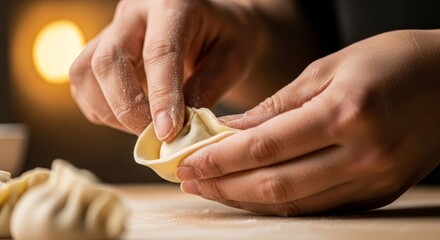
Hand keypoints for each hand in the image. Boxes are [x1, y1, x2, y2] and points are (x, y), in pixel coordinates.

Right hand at [69, 0, 265, 138]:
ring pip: (86, 73)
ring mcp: (112, 29)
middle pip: (109, 61)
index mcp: (172, 4)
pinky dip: (103, 110)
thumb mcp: (232, 60)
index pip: (159, 52)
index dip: (162, 96)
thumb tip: (179, 128)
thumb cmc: (225, 40)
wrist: (210, 26)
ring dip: (112, 111)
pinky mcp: (100, 48)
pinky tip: (133, 118)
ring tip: (146, 129)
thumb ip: (208, 88)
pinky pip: (84, 84)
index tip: (168, 133)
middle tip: (157, 136)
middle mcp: (134, 12)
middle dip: (129, 108)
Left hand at [177, 30, 439, 215]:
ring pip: (295, 203)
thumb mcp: (328, 69)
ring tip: (213, 191)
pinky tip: (253, 195)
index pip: (265, 147)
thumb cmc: (389, 61)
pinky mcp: (379, 192)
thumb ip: (278, 107)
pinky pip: (318, 206)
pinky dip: (280, 203)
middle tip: (189, 181)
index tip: (187, 163)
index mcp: (347, 112)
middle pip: (275, 183)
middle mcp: (362, 153)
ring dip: (246, 199)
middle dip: (224, 185)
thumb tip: (232, 132)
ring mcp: (374, 180)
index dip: (219, 159)